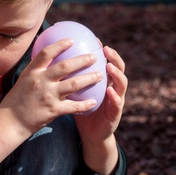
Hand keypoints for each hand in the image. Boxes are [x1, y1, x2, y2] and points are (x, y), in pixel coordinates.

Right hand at [4, 37, 105, 134]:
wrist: (11, 122)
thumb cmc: (17, 100)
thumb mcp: (24, 80)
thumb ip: (36, 70)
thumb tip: (48, 57)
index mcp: (32, 72)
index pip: (46, 53)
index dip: (60, 45)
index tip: (71, 40)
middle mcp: (40, 81)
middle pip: (65, 66)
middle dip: (82, 60)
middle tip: (93, 57)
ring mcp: (48, 96)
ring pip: (74, 85)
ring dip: (89, 79)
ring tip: (100, 75)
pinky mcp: (53, 110)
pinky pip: (73, 106)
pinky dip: (85, 104)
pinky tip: (94, 102)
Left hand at [75, 45, 127, 174]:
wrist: (91, 135)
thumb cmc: (82, 112)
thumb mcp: (77, 93)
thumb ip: (72, 80)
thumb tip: (54, 63)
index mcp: (105, 82)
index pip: (106, 62)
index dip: (103, 51)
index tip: (96, 39)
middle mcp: (113, 88)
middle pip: (118, 68)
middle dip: (114, 57)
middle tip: (106, 49)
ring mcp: (117, 100)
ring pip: (121, 84)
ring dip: (117, 74)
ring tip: (109, 67)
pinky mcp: (116, 114)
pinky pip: (117, 104)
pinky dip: (115, 96)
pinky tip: (110, 90)